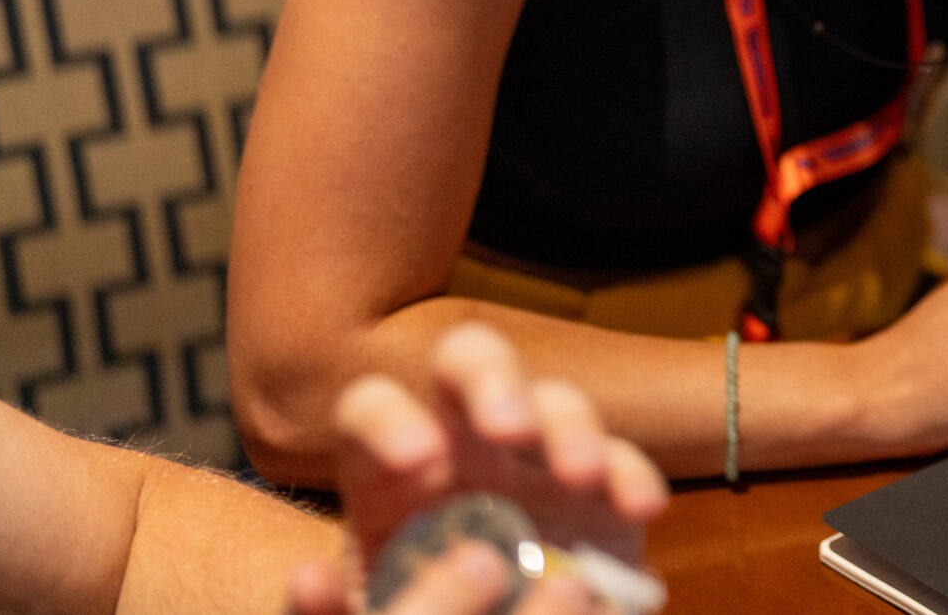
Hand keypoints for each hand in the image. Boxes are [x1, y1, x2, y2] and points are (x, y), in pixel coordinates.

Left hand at [286, 322, 668, 614]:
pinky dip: (632, 475)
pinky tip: (639, 507)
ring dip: (569, 426)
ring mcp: (538, 457)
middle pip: (469, 358)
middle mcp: (463, 440)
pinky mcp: (602, 490)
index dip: (391, 420)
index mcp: (389, 469)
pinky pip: (623, 460)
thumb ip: (329, 608)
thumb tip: (308, 580)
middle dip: (492, 381)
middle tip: (508, 430)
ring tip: (579, 475)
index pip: (372, 405)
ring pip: (555, 400)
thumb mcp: (369, 613)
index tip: (420, 465)